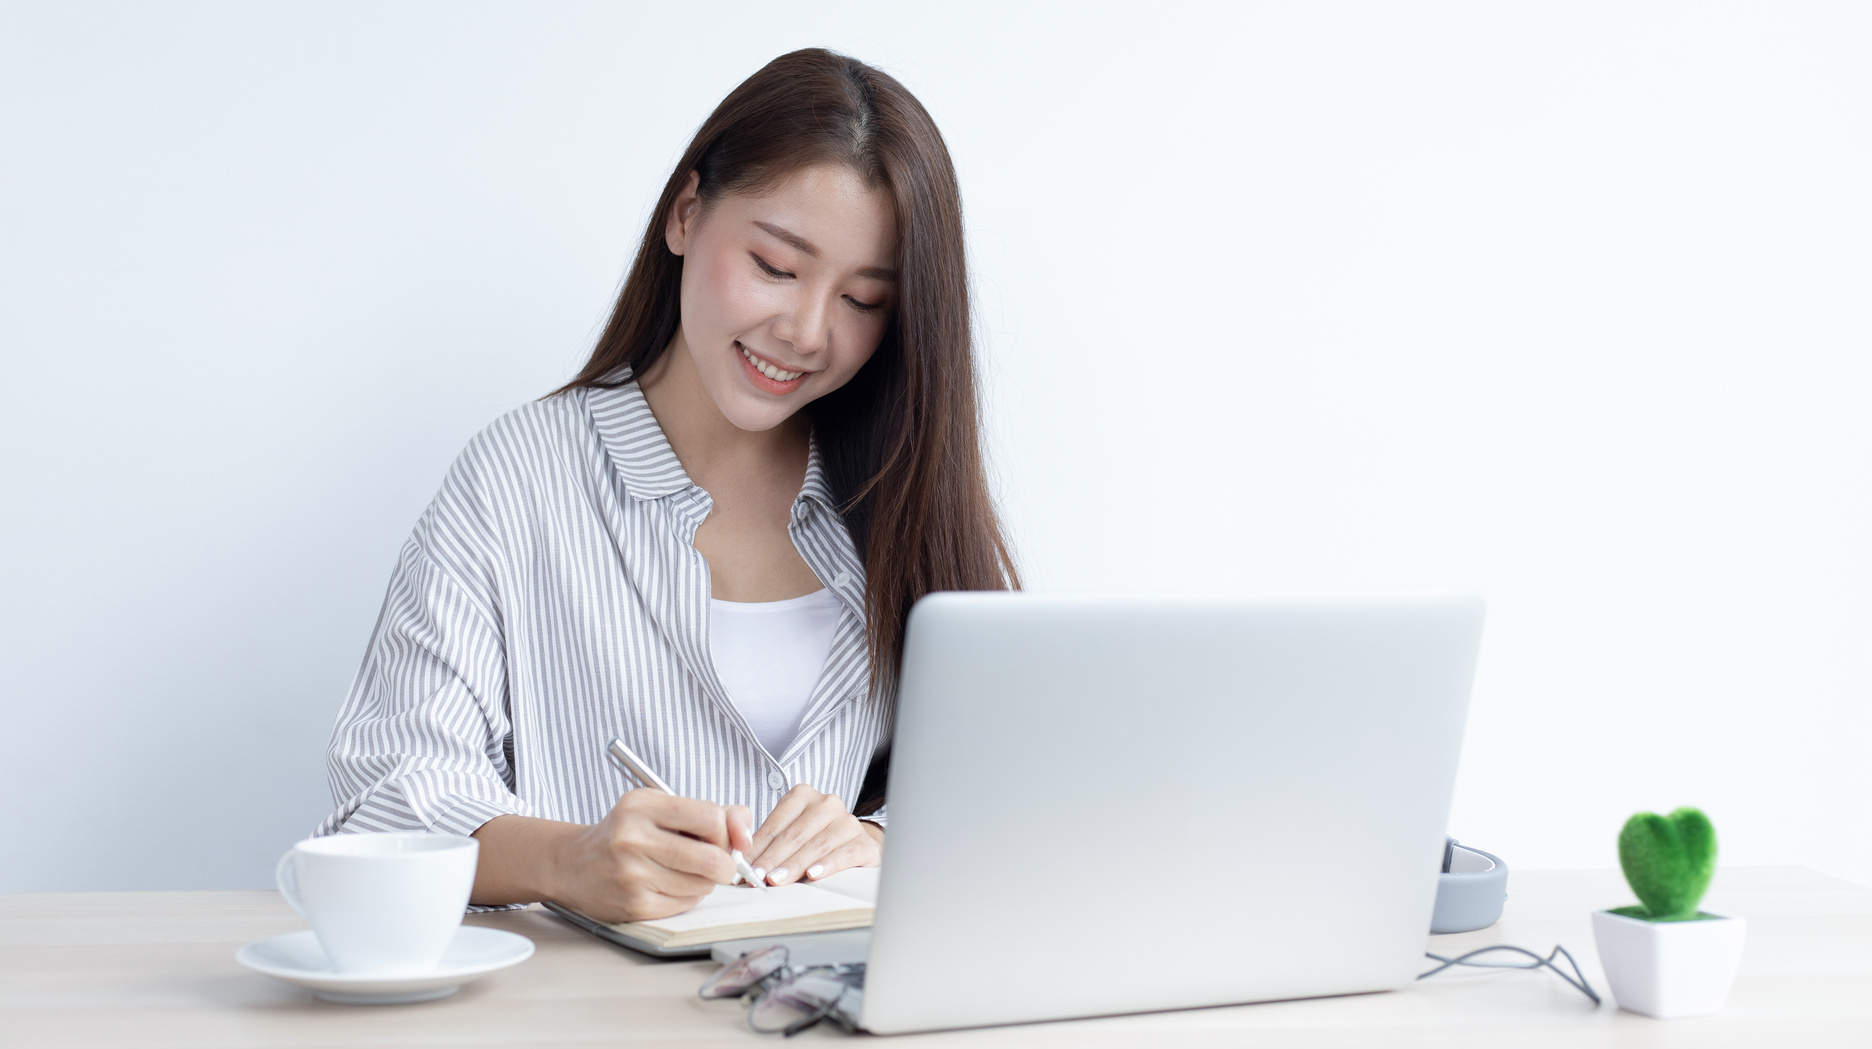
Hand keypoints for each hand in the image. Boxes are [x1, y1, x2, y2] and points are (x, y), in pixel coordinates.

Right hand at [551, 790, 753, 921]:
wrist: (573, 864)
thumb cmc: (626, 833)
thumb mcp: (660, 808)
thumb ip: (711, 813)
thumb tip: (745, 836)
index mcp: (641, 805)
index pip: (710, 817)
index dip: (726, 832)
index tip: (722, 838)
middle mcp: (633, 838)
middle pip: (712, 858)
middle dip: (724, 864)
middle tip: (715, 863)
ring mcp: (631, 874)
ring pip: (701, 885)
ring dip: (704, 882)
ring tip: (685, 872)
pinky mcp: (633, 905)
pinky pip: (684, 905)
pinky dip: (687, 898)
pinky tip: (669, 887)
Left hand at [747, 784, 881, 885]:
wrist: (853, 845)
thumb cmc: (814, 840)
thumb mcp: (789, 833)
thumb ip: (767, 842)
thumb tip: (740, 861)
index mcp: (803, 796)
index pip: (776, 824)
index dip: (758, 846)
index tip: (743, 867)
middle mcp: (827, 804)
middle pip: (795, 834)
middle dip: (772, 858)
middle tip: (756, 877)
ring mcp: (848, 822)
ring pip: (817, 845)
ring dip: (794, 865)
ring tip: (776, 880)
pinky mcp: (864, 842)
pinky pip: (845, 854)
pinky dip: (828, 864)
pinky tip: (813, 875)